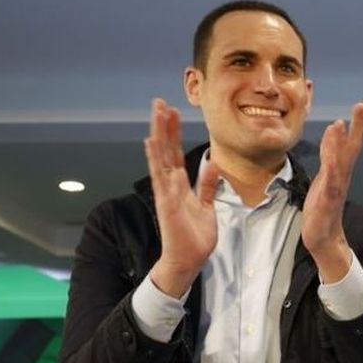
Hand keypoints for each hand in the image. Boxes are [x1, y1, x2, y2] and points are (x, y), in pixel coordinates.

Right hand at [144, 99, 218, 298]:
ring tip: (156, 114)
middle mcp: (170, 185)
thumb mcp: (206, 206)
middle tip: (159, 102)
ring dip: (159, 135)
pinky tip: (150, 143)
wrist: (187, 261)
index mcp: (180, 185)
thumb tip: (212, 164)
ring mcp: (166, 193)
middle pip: (165, 150)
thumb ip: (206, 185)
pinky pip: (161, 178)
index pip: (175, 153)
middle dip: (163, 126)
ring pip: (161, 158)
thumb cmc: (195, 236)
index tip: (173, 111)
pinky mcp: (167, 203)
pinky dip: (155, 160)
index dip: (174, 132)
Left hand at [302, 101, 362, 282]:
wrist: (323, 239)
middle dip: (360, 125)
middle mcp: (342, 176)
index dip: (360, 123)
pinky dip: (331, 166)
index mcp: (341, 170)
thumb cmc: (322, 208)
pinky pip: (330, 180)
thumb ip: (329, 151)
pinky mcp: (326, 199)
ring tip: (345, 122)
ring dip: (344, 142)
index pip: (354, 143)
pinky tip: (331, 157)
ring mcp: (336, 187)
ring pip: (343, 160)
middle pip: (354, 147)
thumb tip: (334, 127)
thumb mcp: (323, 174)